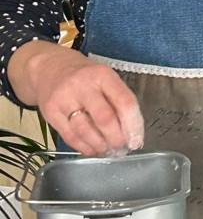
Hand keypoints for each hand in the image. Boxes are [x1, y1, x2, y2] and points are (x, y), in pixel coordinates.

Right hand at [8, 40, 142, 156]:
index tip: (136, 140)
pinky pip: (70, 137)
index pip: (125, 102)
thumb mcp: (106, 79)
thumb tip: (132, 133)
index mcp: (103, 75)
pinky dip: (85, 147)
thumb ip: (120, 101)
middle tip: (122, 148)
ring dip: (101, 146)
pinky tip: (93, 149)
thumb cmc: (85, 77)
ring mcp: (64, 99)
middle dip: (116, 139)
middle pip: (105, 119)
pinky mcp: (50, 113)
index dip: (134, 125)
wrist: (49, 67)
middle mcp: (83, 86)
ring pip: (85, 131)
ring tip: (108, 150)